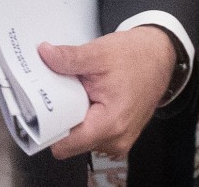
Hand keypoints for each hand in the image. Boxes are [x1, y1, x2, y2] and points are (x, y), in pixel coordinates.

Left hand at [38, 26, 175, 159]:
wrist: (158, 56)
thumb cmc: (136, 57)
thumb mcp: (99, 53)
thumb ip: (69, 58)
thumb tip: (44, 56)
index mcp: (111, 123)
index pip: (65, 144)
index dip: (48, 125)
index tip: (39, 107)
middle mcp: (116, 139)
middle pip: (69, 141)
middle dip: (61, 117)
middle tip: (59, 92)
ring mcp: (117, 140)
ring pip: (79, 137)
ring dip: (73, 116)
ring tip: (79, 92)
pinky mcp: (117, 135)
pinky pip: (90, 133)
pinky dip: (84, 116)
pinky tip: (87, 98)